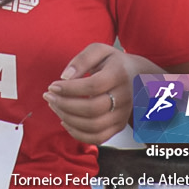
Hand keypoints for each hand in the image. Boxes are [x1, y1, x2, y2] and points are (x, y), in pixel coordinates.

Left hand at [43, 43, 162, 144]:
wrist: (139, 78)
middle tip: (48, 97)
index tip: (52, 86)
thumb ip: (82, 60)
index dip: (69, 88)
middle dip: (64, 104)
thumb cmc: (113, 63)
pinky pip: (98, 138)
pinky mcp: (119, 126)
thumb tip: (65, 77)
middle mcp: (124, 97)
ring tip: (55, 106)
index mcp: (119, 75)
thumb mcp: (100, 51)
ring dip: (67, 118)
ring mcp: (123, 114)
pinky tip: (65, 121)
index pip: (93, 86)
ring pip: (93, 126)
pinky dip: (78, 134)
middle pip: (92, 109)